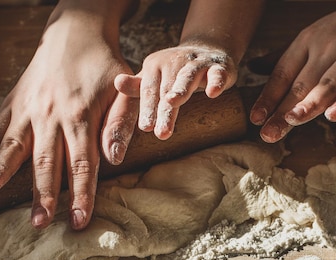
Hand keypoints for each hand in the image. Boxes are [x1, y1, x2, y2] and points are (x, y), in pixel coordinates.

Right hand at [0, 13, 131, 230]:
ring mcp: (29, 107)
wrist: (77, 31)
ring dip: (3, 169)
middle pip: (46, 162)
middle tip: (38, 223)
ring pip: (15, 143)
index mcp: (80, 116)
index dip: (80, 195)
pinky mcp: (15, 100)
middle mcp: (51, 115)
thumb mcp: (123, 91)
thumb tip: (114, 159)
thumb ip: (120, 124)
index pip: (82, 164)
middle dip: (42, 195)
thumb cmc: (105, 66)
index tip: (78, 221)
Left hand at [112, 44, 236, 141]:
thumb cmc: (174, 72)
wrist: (207, 51)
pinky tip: (213, 93)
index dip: (148, 108)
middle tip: (160, 132)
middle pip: (167, 88)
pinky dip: (215, 81)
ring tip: (173, 103)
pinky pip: (217, 73)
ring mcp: (197, 63)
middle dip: (164, 110)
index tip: (146, 127)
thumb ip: (136, 86)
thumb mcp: (154, 79)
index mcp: (155, 66)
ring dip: (181, 90)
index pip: (149, 90)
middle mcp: (174, 61)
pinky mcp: (218, 66)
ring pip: (188, 77)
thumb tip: (117, 83)